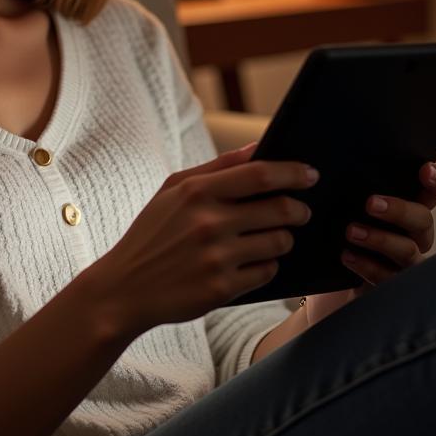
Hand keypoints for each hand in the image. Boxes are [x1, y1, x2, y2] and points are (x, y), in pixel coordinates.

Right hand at [87, 141, 317, 340]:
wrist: (124, 288)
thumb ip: (218, 166)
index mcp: (196, 192)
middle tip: (300, 212)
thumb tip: (261, 146)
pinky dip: (267, 265)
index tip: (311, 174)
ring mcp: (216, 257)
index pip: (260, 174)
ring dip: (284, 239)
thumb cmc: (153, 233)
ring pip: (279, 242)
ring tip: (273, 237)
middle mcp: (208, 223)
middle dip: (299, 210)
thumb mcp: (173, 190)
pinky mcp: (222, 288)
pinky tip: (252, 262)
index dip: (293, 172)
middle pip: (280, 209)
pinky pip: (267, 271)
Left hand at [302, 161, 435, 327]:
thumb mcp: (344, 209)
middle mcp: (414, 234)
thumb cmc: (339, 235)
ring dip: (381, 239)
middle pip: (423, 220)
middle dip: (399, 210)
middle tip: (371, 203)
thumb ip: (350, 191)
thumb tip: (330, 164)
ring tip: (351, 232)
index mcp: (407, 208)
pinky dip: (368, 265)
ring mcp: (405, 262)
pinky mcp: (391, 286)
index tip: (425, 169)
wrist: (328, 283)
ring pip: (409, 251)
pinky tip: (347, 256)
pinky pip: (390, 278)